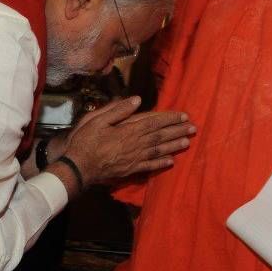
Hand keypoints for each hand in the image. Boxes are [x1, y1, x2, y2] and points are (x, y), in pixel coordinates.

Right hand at [60, 97, 194, 185]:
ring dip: (174, 146)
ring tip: (188, 142)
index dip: (170, 119)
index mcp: (129, 130)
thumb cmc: (84, 140)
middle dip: (177, 131)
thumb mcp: (97, 119)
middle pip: (161, 136)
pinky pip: (150, 166)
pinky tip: (172, 161)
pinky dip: (162, 163)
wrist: (78, 167)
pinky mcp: (131, 169)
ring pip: (159, 150)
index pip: (154, 122)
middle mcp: (136, 144)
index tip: (184, 115)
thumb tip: (137, 100)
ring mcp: (135, 158)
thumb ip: (118, 110)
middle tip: (193, 128)